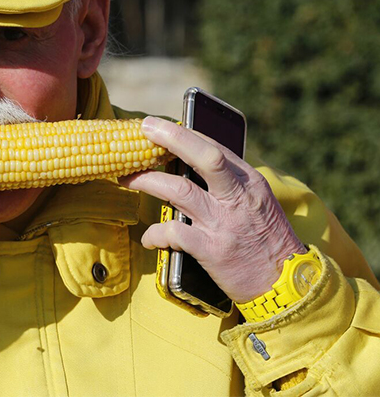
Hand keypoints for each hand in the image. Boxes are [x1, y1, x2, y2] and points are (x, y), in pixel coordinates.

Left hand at [119, 116, 305, 302]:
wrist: (287, 287)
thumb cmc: (267, 242)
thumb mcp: (258, 204)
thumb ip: (230, 185)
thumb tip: (190, 164)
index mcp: (250, 182)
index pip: (214, 147)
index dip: (184, 133)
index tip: (159, 126)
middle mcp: (237, 197)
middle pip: (203, 157)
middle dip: (172, 138)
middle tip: (145, 129)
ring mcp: (223, 222)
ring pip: (179, 190)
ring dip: (147, 180)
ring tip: (125, 178)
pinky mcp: (211, 250)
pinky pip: (172, 233)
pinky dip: (154, 232)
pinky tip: (148, 237)